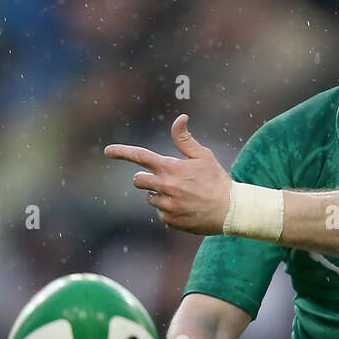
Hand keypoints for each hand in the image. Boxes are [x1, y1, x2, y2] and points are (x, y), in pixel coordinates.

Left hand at [105, 114, 231, 234]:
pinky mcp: (170, 221)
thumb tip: (180, 117)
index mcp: (171, 168)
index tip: (107, 151)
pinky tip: (185, 208)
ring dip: (160, 195)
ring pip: (150, 198)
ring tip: (181, 196)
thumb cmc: (217, 180)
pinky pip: (160, 214)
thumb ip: (185, 139)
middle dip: (146, 179)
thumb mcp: (203, 156)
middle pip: (138, 181)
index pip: (140, 156)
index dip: (121, 152)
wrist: (230, 210)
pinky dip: (169, 211)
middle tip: (164, 180)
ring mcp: (167, 205)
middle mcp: (165, 187)